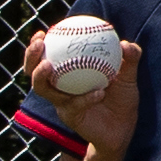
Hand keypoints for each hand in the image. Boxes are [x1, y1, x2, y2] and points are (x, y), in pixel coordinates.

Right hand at [20, 26, 139, 152]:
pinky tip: (98, 93)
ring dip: (42, 76)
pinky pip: (74, 105)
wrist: (123, 128)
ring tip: (49, 65)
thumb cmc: (122, 99)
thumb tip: (126, 43)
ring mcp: (63, 103)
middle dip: (30, 57)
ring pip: (44, 89)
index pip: (48, 56)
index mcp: (68, 74)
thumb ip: (130, 59)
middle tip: (39, 44)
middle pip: (34, 72)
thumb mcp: (128, 77)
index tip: (42, 32)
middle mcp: (60, 88)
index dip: (39, 45)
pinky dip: (85, 98)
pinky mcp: (71, 117)